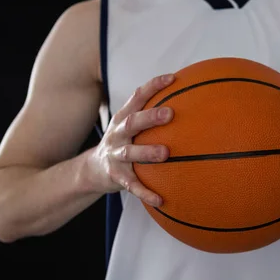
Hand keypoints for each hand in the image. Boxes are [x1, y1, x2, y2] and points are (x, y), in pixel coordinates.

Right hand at [86, 74, 174, 206]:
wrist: (91, 170)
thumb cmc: (122, 143)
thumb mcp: (130, 125)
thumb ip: (151, 115)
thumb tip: (188, 100)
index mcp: (123, 118)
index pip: (137, 96)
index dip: (153, 86)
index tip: (172, 78)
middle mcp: (118, 134)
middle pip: (132, 122)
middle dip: (150, 117)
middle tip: (170, 114)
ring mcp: (116, 156)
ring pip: (131, 153)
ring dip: (147, 152)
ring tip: (165, 154)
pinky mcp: (116, 177)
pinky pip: (132, 186)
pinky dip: (145, 193)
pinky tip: (161, 200)